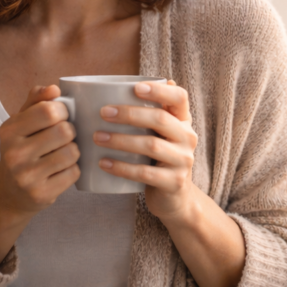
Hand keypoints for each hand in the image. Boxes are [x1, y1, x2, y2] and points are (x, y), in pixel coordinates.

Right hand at [0, 84, 80, 216]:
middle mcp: (15, 154)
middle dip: (70, 132)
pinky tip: (61, 170)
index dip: (63, 111)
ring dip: (73, 151)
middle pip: (64, 131)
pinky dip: (73, 169)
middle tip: (63, 137)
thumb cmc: (21, 150)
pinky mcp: (41, 194)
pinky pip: (74, 173)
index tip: (61, 116)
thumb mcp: (21, 123)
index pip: (49, 111)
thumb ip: (36, 101)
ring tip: (62, 153)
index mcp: (9, 131)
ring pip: (72, 152)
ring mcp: (27, 176)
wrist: (8, 194)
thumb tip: (55, 88)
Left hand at [94, 80, 198, 222]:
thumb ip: (149, 115)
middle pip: (161, 119)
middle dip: (130, 114)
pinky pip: (145, 173)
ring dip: (121, 140)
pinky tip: (104, 163)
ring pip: (151, 145)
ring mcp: (183, 161)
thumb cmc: (158, 160)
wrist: (175, 199)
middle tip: (104, 112)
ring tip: (98, 137)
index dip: (159, 91)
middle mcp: (188, 138)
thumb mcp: (160, 135)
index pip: (180, 98)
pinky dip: (122, 167)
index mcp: (183, 121)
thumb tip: (126, 86)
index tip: (135, 88)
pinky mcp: (174, 182)